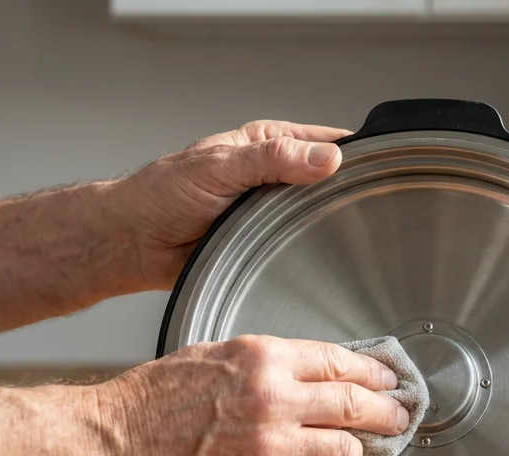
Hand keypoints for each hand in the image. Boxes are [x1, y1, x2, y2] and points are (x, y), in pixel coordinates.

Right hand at [92, 335, 407, 455]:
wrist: (114, 443)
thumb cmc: (155, 398)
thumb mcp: (215, 354)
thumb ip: (267, 362)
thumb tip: (316, 371)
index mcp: (263, 358)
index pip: (342, 362)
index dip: (376, 373)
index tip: (390, 381)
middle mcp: (274, 399)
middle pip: (358, 406)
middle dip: (388, 413)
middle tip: (400, 418)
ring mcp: (270, 448)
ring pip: (346, 451)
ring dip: (351, 452)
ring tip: (347, 452)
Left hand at [108, 120, 351, 291]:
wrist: (132, 243)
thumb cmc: (160, 196)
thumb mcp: (220, 166)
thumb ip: (271, 160)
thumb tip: (325, 158)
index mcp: (265, 144)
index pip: (323, 141)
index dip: (350, 152)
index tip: (377, 167)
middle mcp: (272, 177)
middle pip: (326, 182)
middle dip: (344, 195)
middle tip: (369, 210)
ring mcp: (269, 213)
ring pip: (314, 219)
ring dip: (324, 229)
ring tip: (348, 240)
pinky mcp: (262, 246)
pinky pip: (295, 250)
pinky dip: (306, 255)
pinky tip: (319, 262)